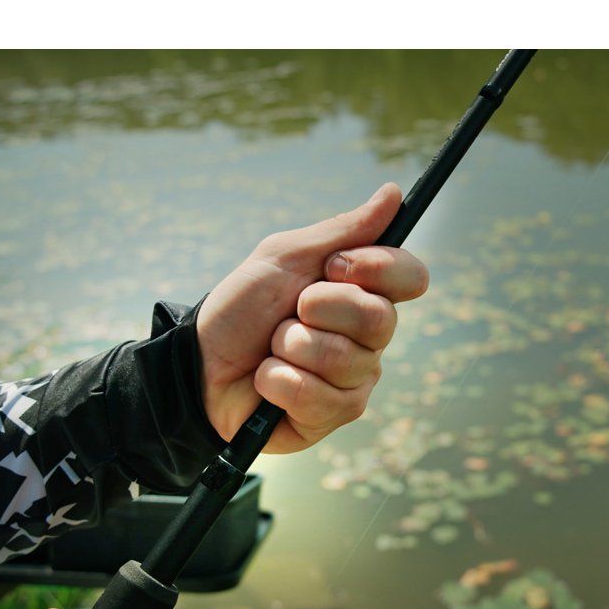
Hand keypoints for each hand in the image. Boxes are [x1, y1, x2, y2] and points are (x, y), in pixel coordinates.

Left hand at [198, 183, 428, 453]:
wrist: (198, 363)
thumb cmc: (241, 309)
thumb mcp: (283, 258)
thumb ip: (342, 231)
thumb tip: (394, 193)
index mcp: (362, 294)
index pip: (410, 277)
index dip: (377, 268)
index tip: (333, 266)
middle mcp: (368, 339)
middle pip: (381, 319)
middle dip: (321, 308)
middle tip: (291, 311)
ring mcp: (354, 381)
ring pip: (343, 359)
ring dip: (290, 347)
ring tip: (271, 350)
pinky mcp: (330, 416)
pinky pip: (317, 395)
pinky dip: (278, 381)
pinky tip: (265, 382)